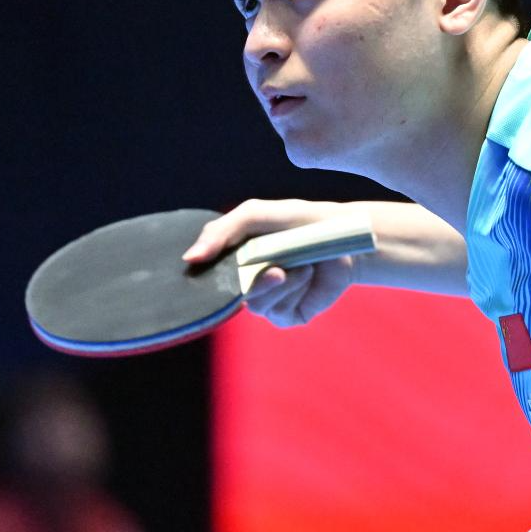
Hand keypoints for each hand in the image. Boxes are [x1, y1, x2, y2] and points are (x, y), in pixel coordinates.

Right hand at [182, 198, 359, 326]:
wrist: (341, 234)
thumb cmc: (296, 221)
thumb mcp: (254, 215)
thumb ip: (221, 232)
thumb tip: (189, 258)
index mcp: (231, 262)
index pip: (203, 278)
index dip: (205, 276)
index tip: (214, 268)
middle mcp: (244, 284)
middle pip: (228, 297)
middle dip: (254, 281)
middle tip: (278, 269)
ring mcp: (266, 302)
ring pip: (256, 304)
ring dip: (281, 282)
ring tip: (301, 264)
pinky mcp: (288, 316)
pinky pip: (280, 312)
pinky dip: (295, 290)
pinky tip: (307, 276)